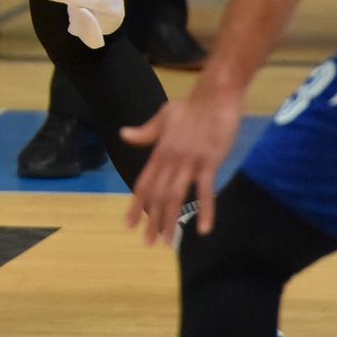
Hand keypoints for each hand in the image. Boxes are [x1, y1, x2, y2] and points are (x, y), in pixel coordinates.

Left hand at [120, 86, 243, 245]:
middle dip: (152, 220)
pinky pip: (205, 191)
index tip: (128, 224)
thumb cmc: (191, 106)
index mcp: (158, 151)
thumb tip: (123, 135)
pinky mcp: (209, 162)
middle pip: (157, 195)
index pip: (143, 183)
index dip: (135, 204)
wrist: (214, 94)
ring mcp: (188, 161)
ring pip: (175, 196)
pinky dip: (205, 210)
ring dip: (171, 220)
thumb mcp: (162, 117)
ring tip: (169, 242)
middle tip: (148, 242)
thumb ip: (145, 132)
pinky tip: (204, 229)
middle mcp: (170, 159)